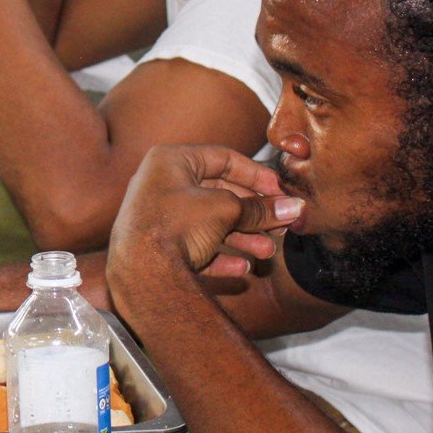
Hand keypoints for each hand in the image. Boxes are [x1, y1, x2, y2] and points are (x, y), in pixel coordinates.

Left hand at [106, 146, 303, 306]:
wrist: (140, 274)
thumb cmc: (175, 227)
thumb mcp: (225, 211)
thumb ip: (260, 209)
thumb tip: (292, 208)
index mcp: (170, 161)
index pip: (223, 158)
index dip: (256, 174)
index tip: (280, 191)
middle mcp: (160, 185)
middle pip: (218, 194)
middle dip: (252, 212)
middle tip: (280, 224)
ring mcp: (156, 217)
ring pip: (209, 224)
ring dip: (242, 237)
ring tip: (266, 252)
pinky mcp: (155, 248)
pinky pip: (193, 248)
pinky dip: (218, 257)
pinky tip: (241, 269)